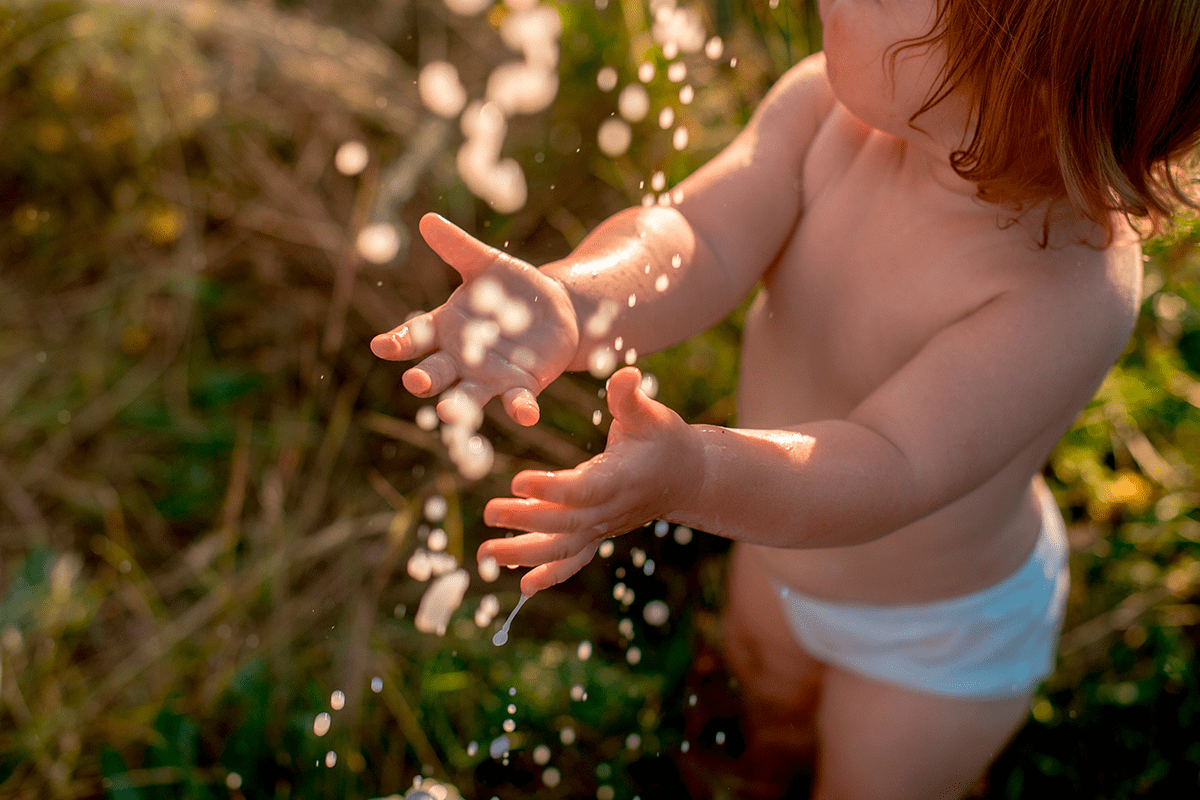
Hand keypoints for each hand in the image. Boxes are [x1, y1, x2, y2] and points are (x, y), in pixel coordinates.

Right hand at [370, 213, 578, 425]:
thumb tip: (428, 220)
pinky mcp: (521, 387)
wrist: (555, 310)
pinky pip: (518, 402)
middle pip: (436, 372)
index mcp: (445, 328)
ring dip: (459, 405)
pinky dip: (521, 408)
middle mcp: (461, 359)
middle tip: (415, 381)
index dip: (398, 342)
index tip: (382, 346)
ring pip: (469, 395)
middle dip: (425, 378)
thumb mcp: (487, 264)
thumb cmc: (512, 287)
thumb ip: (458, 247)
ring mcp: (490, 377)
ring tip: (450, 412)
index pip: (414, 337)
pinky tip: (526, 414)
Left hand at [479, 367, 702, 594]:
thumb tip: (625, 374)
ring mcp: (604, 527)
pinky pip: (574, 560)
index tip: (515, 481)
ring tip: (485, 555)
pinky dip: (550, 574)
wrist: (687, 477)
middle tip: (488, 513)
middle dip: (524, 522)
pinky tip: (522, 587)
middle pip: (564, 523)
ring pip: (563, 549)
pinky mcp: (599, 535)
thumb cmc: (664, 438)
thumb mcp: (649, 413)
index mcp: (619, 479)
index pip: (582, 490)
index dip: (550, 489)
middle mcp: (610, 510)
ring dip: (523, 555)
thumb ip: (630, 397)